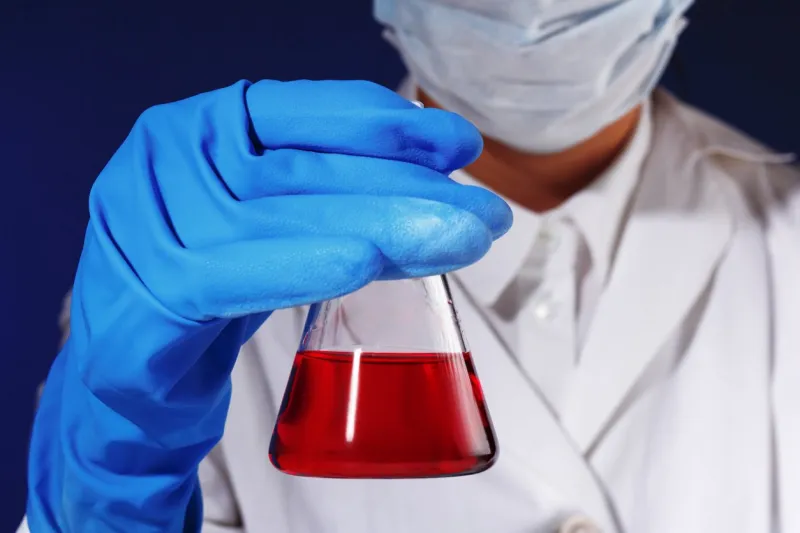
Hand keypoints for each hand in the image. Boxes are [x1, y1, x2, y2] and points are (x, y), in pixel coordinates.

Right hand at [26, 79, 510, 531]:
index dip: (388, 128)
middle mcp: (166, 160)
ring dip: (376, 226)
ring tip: (454, 239)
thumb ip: (334, 203)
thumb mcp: (275, 230)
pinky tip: (360, 263)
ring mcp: (145, 223)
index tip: (458, 147)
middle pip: (303, 169)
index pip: (304, 116)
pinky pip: (228, 274)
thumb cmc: (210, 289)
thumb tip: (437, 189)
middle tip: (481, 214)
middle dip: (403, 189)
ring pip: (278, 216)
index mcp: (200, 131)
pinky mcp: (144, 293)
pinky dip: (298, 266)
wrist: (126, 378)